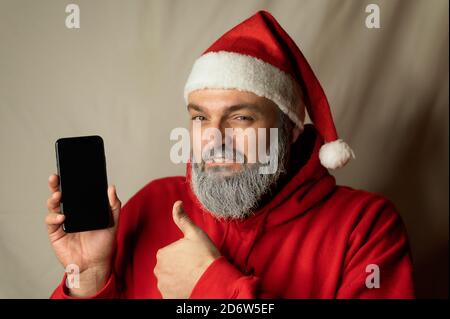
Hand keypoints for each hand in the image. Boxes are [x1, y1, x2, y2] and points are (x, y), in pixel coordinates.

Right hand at [45, 174, 120, 296]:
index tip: (71, 170)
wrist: (95, 264)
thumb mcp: (113, 223)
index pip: (76, 191)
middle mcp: (71, 212)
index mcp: (84, 208)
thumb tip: (111, 187)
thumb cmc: (104, 244)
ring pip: (53, 206)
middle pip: (61, 195)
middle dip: (56, 184)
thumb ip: (113, 206)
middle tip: (56, 177)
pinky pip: (51, 222)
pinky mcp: (56, 233)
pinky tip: (62, 216)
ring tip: (58, 194)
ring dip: (53, 199)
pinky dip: (54, 217)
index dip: (72, 181)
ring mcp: (62, 222)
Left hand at [154, 201, 220, 298]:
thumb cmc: (205, 256)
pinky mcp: (168, 297)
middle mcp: (159, 270)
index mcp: (163, 254)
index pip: (170, 253)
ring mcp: (163, 285)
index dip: (182, 253)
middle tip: (194, 266)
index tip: (193, 255)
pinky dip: (178, 290)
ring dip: (178, 279)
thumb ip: (182, 219)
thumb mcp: (195, 233)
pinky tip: (189, 286)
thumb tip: (177, 203)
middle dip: (178, 267)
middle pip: (168, 266)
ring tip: (193, 277)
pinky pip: (171, 292)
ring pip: (170, 279)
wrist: (214, 280)